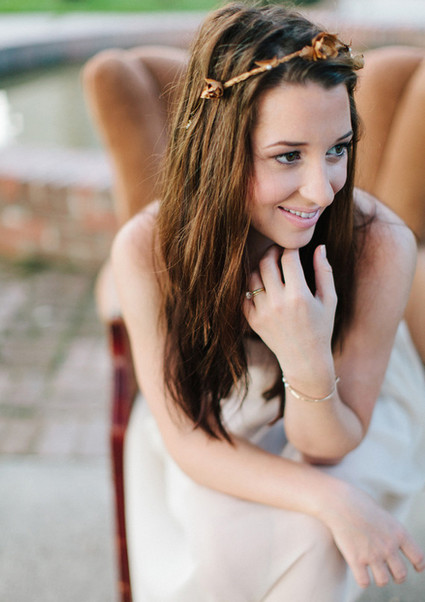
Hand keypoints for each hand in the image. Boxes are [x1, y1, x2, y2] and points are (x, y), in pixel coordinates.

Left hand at [243, 244, 336, 390]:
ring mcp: (263, 312)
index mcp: (299, 295)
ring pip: (253, 276)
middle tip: (277, 251)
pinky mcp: (253, 320)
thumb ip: (324, 271)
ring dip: (261, 268)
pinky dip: (253, 287)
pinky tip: (263, 286)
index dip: (290, 248)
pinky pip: (246, 295)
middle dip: (271, 251)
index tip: (293, 248)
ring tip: (269, 267)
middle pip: (266, 262)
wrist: (305, 360)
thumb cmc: (321, 328)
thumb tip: (319, 247)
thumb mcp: (329, 300)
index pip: (288, 258)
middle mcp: (278, 302)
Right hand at [320, 484, 424, 587]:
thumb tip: (390, 544)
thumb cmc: (358, 502)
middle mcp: (388, 546)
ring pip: (383, 581)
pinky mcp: (355, 559)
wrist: (338, 500)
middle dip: (397, 576)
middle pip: (401, 574)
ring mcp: (372, 554)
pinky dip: (363, 580)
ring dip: (380, 579)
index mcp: (398, 532)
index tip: (416, 568)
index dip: (418, 565)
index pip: (418, 557)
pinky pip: (364, 582)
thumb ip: (389, 531)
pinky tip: (360, 573)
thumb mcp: (381, 513)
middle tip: (391, 574)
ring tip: (375, 574)